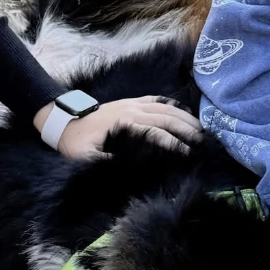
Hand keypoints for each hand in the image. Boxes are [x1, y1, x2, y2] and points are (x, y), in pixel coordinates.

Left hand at [35, 96, 200, 158]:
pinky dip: (173, 104)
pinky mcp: (132, 101)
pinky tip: (185, 111)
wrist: (66, 120)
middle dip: (186, 129)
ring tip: (201, 128)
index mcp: (124, 125)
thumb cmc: (77, 143)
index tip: (187, 154)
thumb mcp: (86, 157)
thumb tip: (125, 170)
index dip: (173, 143)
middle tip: (203, 141)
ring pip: (166, 107)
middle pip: (167, 118)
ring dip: (185, 116)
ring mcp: (133, 103)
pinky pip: (157, 99)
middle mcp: (132, 111)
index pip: (156, 133)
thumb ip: (104, 162)